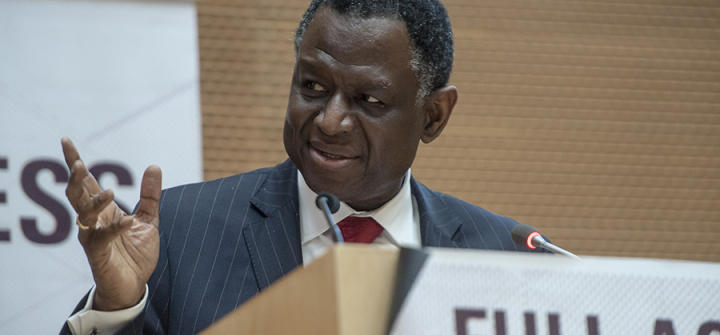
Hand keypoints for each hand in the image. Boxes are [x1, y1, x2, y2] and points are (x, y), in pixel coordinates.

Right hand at [61, 137, 161, 310]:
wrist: (133, 285)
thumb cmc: (135, 253)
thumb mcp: (148, 220)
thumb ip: (150, 195)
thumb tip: (154, 166)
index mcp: (102, 209)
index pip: (85, 181)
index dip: (74, 161)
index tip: (65, 140)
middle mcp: (92, 220)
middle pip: (76, 194)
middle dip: (75, 178)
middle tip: (76, 163)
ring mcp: (93, 237)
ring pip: (84, 215)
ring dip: (94, 202)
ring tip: (110, 192)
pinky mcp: (99, 254)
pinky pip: (102, 238)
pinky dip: (114, 229)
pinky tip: (126, 221)